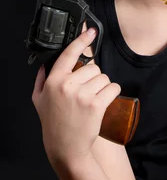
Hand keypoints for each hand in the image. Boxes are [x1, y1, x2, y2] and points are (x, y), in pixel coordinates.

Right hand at [32, 28, 120, 167]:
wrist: (65, 148)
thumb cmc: (54, 123)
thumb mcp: (39, 101)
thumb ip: (41, 80)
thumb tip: (47, 64)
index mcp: (54, 81)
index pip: (69, 54)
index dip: (82, 40)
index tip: (91, 30)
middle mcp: (67, 85)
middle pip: (93, 67)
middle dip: (93, 78)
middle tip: (85, 94)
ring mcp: (82, 94)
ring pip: (104, 77)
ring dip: (103, 86)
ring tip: (93, 100)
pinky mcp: (96, 104)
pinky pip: (113, 88)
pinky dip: (113, 93)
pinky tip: (104, 102)